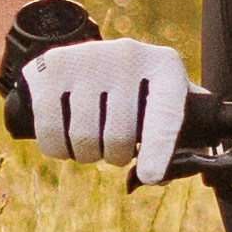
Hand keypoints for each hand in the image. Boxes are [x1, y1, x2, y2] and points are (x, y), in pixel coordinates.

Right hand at [16, 22, 194, 184]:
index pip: (166, 113)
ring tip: (92, 141)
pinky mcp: (52, 67)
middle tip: (116, 147)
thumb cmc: (136, 91)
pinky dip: (57, 149)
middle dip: (116, 156)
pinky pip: (50, 130)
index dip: (160, 148)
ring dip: (86, 155)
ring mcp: (88, 58)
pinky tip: (64, 140)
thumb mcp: (164, 99)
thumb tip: (178, 172)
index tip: (152, 176)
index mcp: (164, 66)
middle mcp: (128, 55)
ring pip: (84, 137)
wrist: (85, 54)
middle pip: (120, 136)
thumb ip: (181, 134)